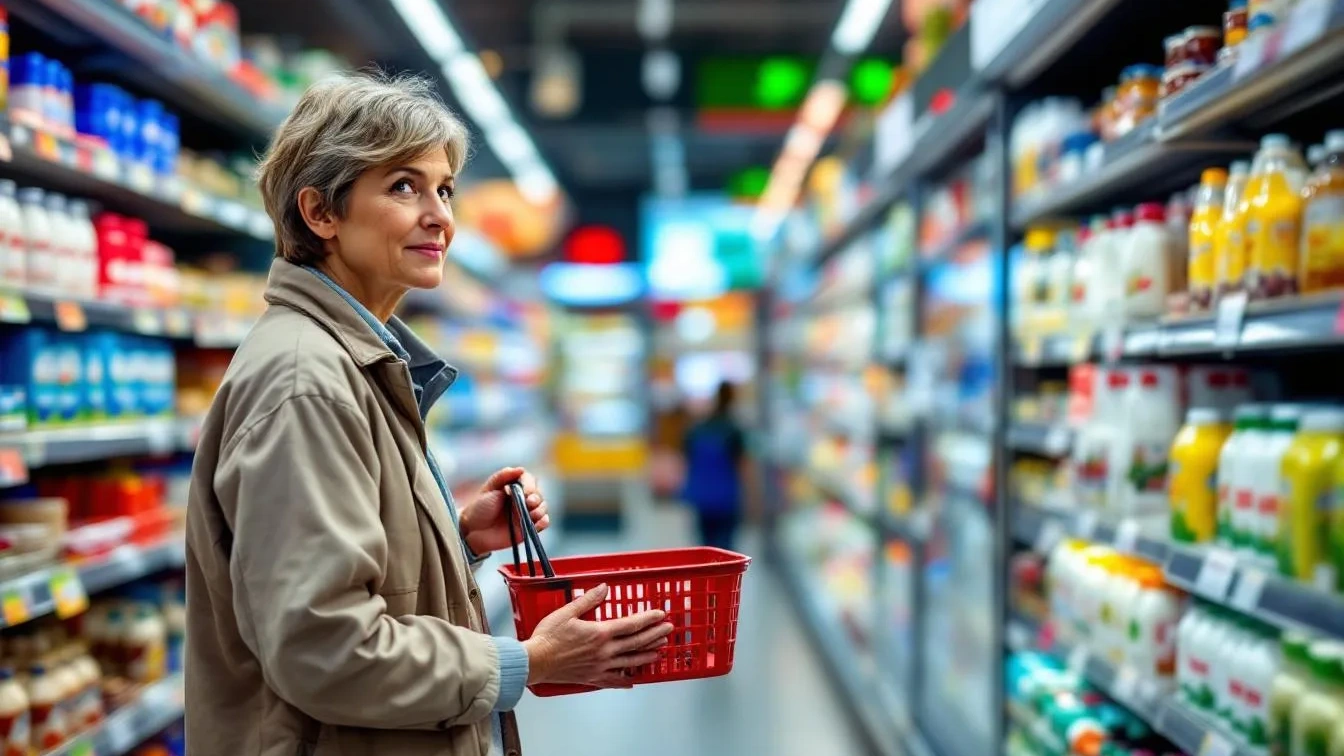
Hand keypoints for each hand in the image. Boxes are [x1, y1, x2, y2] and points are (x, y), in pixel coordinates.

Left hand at [459, 467, 549, 554]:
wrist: (471, 531)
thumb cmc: (479, 508)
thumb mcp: (488, 489)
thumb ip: (503, 477)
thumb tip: (521, 469)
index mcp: (514, 487)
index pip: (529, 480)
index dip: (530, 484)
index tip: (526, 491)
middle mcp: (522, 499)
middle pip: (538, 494)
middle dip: (536, 497)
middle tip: (529, 502)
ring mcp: (526, 514)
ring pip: (543, 508)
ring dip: (541, 509)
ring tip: (532, 513)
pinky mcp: (527, 528)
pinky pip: (542, 523)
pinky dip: (544, 521)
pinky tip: (540, 522)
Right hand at [523, 584, 672, 687]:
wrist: (535, 661)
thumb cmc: (548, 637)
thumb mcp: (567, 612)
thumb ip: (588, 600)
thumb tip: (605, 587)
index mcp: (600, 633)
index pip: (631, 625)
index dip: (648, 619)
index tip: (660, 615)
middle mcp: (605, 651)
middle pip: (636, 643)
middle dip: (655, 635)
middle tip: (668, 630)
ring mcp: (600, 667)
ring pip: (631, 662)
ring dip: (647, 655)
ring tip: (659, 651)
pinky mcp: (593, 678)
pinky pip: (614, 680)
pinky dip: (626, 680)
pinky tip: (634, 680)